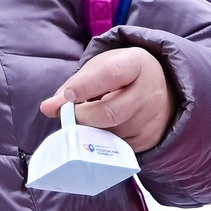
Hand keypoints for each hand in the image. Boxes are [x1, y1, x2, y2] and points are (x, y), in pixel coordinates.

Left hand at [43, 46, 173, 152]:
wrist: (162, 88)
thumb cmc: (123, 76)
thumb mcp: (99, 69)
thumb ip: (73, 86)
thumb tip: (48, 108)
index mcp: (137, 64)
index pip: (111, 74)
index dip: (84, 86)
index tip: (68, 96)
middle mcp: (151, 91)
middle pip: (109, 113)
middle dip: (82, 116)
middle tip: (74, 113)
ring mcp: (153, 118)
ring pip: (110, 133)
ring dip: (93, 129)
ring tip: (96, 117)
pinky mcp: (150, 138)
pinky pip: (117, 146)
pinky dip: (105, 140)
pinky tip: (109, 127)